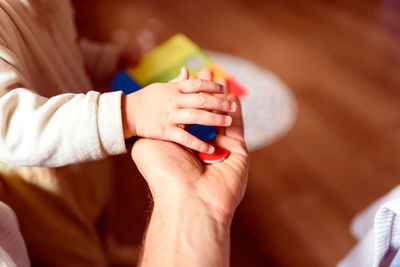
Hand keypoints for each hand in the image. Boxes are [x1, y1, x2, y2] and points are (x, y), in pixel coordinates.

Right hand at [122, 68, 236, 152]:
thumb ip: (177, 82)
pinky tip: (210, 148)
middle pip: (201, 99)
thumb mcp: (161, 87)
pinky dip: (198, 142)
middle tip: (232, 106)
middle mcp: (174, 101)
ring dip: (213, 118)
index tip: (224, 89)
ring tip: (227, 122)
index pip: (197, 84)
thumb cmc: (146, 100)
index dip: (212, 85)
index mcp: (174, 89)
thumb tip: (188, 71)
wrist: (125, 114)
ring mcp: (169, 116)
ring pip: (196, 116)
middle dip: (219, 102)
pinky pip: (184, 137)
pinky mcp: (165, 131)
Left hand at [131, 70, 248, 221]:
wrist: (186, 198)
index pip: (187, 114)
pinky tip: (232, 94)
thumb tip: (150, 114)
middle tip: (207, 71)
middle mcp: (202, 147)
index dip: (186, 95)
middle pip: (206, 112)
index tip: (186, 76)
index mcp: (182, 145)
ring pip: (223, 117)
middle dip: (206, 91)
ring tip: (221, 79)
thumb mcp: (148, 146)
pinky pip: (238, 125)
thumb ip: (153, 126)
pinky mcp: (238, 151)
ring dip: (222, 97)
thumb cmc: (164, 173)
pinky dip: (235, 109)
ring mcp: (221, 149)